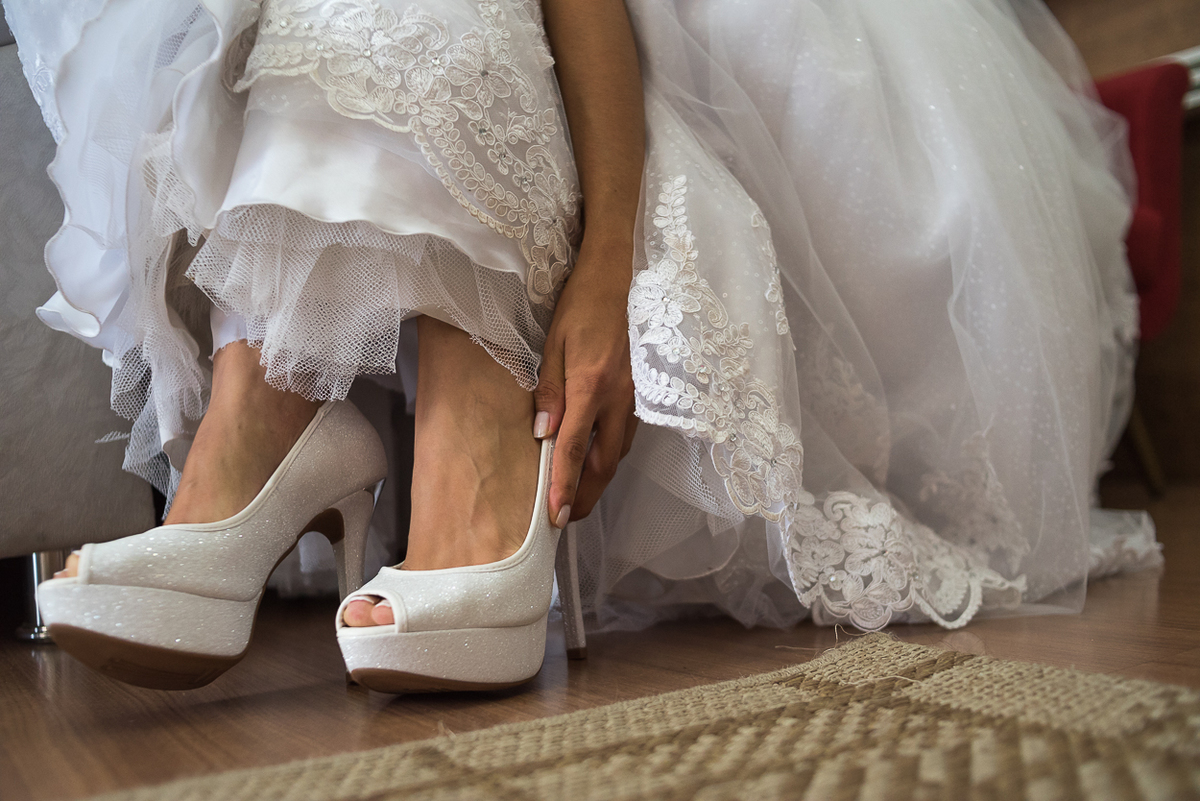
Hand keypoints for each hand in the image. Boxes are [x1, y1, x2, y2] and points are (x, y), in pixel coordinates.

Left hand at [534, 238, 637, 526]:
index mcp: (592, 386)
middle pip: (605, 463)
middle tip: (567, 518)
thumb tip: (542, 436)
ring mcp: (636, 396)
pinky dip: (612, 455)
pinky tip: (599, 459)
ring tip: (580, 496)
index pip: (576, 449)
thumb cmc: (583, 302)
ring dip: (601, 479)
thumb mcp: (553, 341)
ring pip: (619, 452)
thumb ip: (548, 390)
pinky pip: (627, 434)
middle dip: (587, 496)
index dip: (565, 486)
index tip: (555, 517)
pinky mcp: (643, 391)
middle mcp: (619, 398)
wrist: (622, 272)